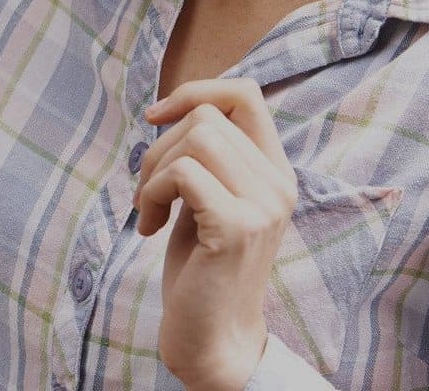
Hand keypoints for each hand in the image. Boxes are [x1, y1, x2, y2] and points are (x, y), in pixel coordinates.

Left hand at [135, 79, 297, 390]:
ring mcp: (263, 205)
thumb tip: (176, 105)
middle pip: (206, 115)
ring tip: (150, 209)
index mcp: (275, 172)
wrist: (213, 338)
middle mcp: (279, 184)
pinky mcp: (238, 227)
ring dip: (154, 170)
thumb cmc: (201, 266)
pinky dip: (152, 193)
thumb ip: (207, 156)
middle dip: (159, 145)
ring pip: (196, 137)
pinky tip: (151, 227)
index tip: (156, 117)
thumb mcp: (208, 197)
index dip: (196, 90)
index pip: (245, 94)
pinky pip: (183, 173)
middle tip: (149, 192)